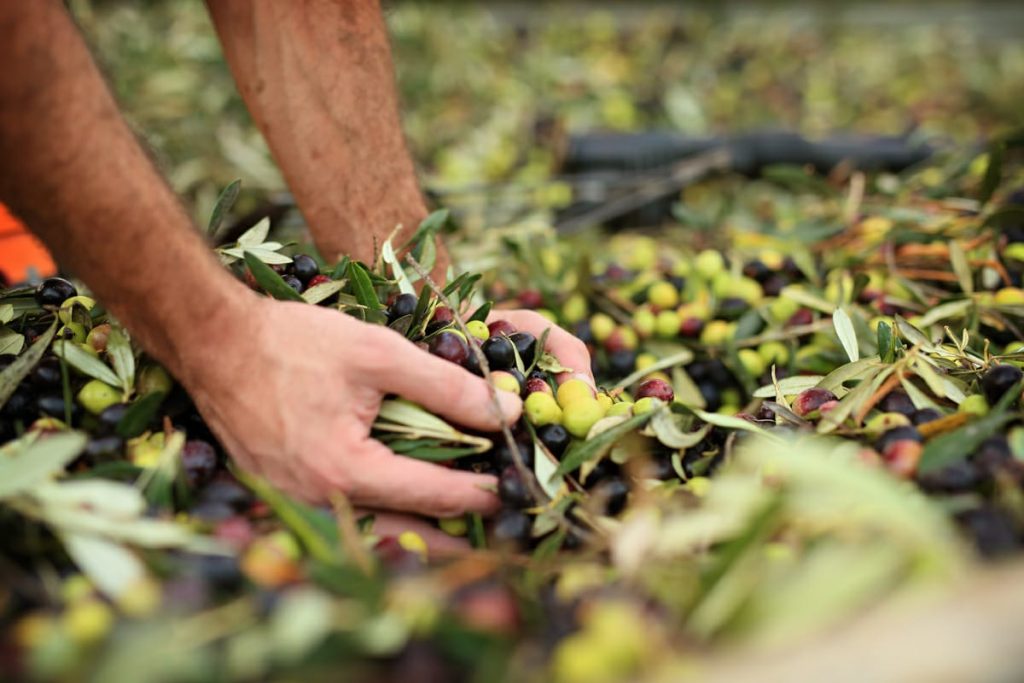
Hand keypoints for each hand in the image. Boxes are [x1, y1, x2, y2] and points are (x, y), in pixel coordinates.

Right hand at [180, 299, 591, 517]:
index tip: (517, 487)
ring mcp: (297, 504)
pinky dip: (382, 518)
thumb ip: (446, 385)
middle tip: (499, 524)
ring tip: (463, 521)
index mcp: (346, 472)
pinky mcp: (285, 493)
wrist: (214, 341)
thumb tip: (505, 411)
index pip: (434, 495)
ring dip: (420, 533)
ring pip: (375, 534)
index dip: (482, 493)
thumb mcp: (379, 353)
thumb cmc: (294, 342)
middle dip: (456, 535)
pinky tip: (406, 505)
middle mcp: (320, 503)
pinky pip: (345, 519)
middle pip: (407, 535)